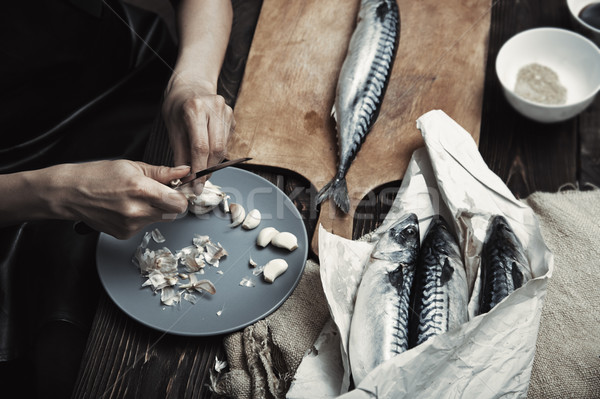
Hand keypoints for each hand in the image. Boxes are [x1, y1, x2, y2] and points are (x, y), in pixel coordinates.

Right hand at [46, 160, 190, 238]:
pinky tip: (127, 207)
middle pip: (173, 214)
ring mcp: (131, 225)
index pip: (179, 203)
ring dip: (156, 210)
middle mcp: (138, 211)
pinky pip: (144, 226)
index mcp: (142, 190)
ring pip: (159, 220)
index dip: (181, 196)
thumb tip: (183, 171)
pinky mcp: (125, 234)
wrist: (70, 193)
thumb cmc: (97, 176)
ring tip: (137, 198)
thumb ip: (162, 172)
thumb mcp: (132, 166)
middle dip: (171, 204)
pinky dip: (141, 218)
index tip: (178, 191)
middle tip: (159, 194)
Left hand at [162, 74, 234, 193]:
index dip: (199, 169)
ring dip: (213, 164)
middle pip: (216, 149)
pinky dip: (217, 154)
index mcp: (196, 108)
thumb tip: (186, 178)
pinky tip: (207, 154)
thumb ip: (180, 154)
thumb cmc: (178, 105)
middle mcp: (215, 108)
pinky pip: (226, 142)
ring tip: (201, 171)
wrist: (191, 84)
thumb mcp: (172, 128)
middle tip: (199, 183)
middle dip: (207, 170)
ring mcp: (226, 111)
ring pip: (223, 148)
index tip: (195, 185)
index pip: (201, 146)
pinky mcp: (232, 117)